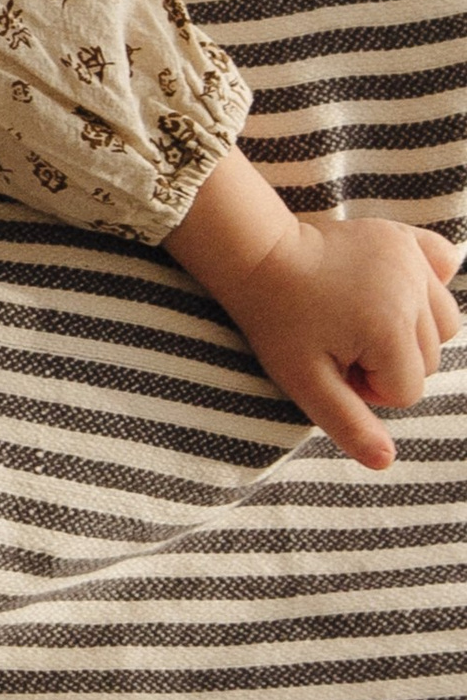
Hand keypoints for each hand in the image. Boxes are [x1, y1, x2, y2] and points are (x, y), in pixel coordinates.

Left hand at [168, 152, 459, 468]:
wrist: (256, 254)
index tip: (332, 364)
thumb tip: (386, 462)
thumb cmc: (276, 322)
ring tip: (358, 319)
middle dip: (387, 362)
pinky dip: (426, 286)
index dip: (367, 388)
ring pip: (442, 325)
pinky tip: (389, 289)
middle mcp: (412, 291)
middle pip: (428, 361)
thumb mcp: (304, 381)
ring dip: (409, 332)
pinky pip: (443, 268)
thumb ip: (348, 423)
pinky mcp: (405, 237)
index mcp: (390, 329)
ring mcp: (411, 259)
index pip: (407, 392)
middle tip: (338, 341)